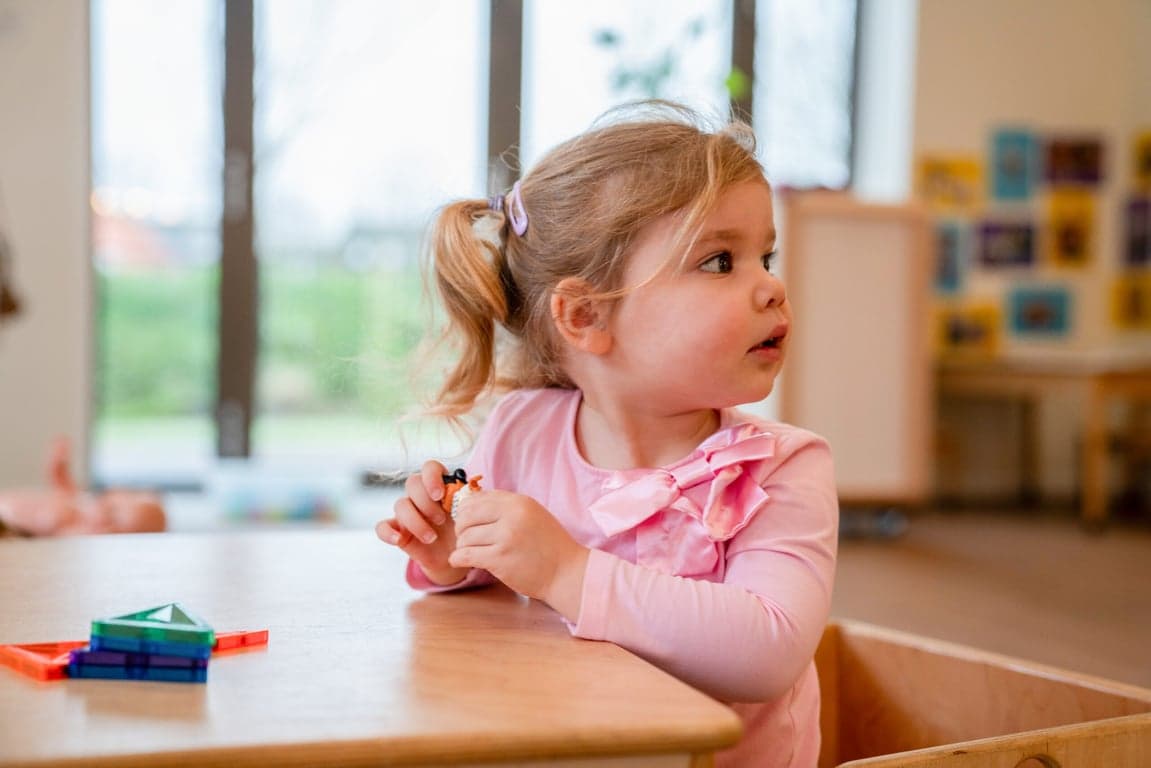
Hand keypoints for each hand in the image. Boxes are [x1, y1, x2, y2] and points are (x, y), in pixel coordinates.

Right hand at [375, 461, 469, 585]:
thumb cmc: (466, 532)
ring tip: (432, 538)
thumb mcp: (472, 516)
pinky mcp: (398, 531)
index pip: (430, 468)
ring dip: (415, 521)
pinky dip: (387, 532)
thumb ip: (470, 500)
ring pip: (399, 504)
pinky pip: (382, 527)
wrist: (457, 557)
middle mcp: (422, 495)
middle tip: (441, 520)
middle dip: (426, 502)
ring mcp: (408, 513)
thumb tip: (471, 487)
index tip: (440, 495)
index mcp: (441, 486)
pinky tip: (398, 540)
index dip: (432, 477)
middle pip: (412, 483)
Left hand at [450, 490, 588, 621]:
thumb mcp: (533, 515)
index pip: (477, 498)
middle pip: (467, 515)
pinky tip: (461, 561)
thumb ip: (507, 508)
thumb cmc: (549, 545)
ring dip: (462, 545)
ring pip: (465, 537)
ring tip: (470, 551)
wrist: (566, 572)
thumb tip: (474, 502)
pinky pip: (466, 555)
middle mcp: (512, 515)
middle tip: (465, 538)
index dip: (466, 510)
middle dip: (461, 528)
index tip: (467, 521)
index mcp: (519, 502)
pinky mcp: (499, 559)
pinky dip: (458, 558)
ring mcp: (505, 537)